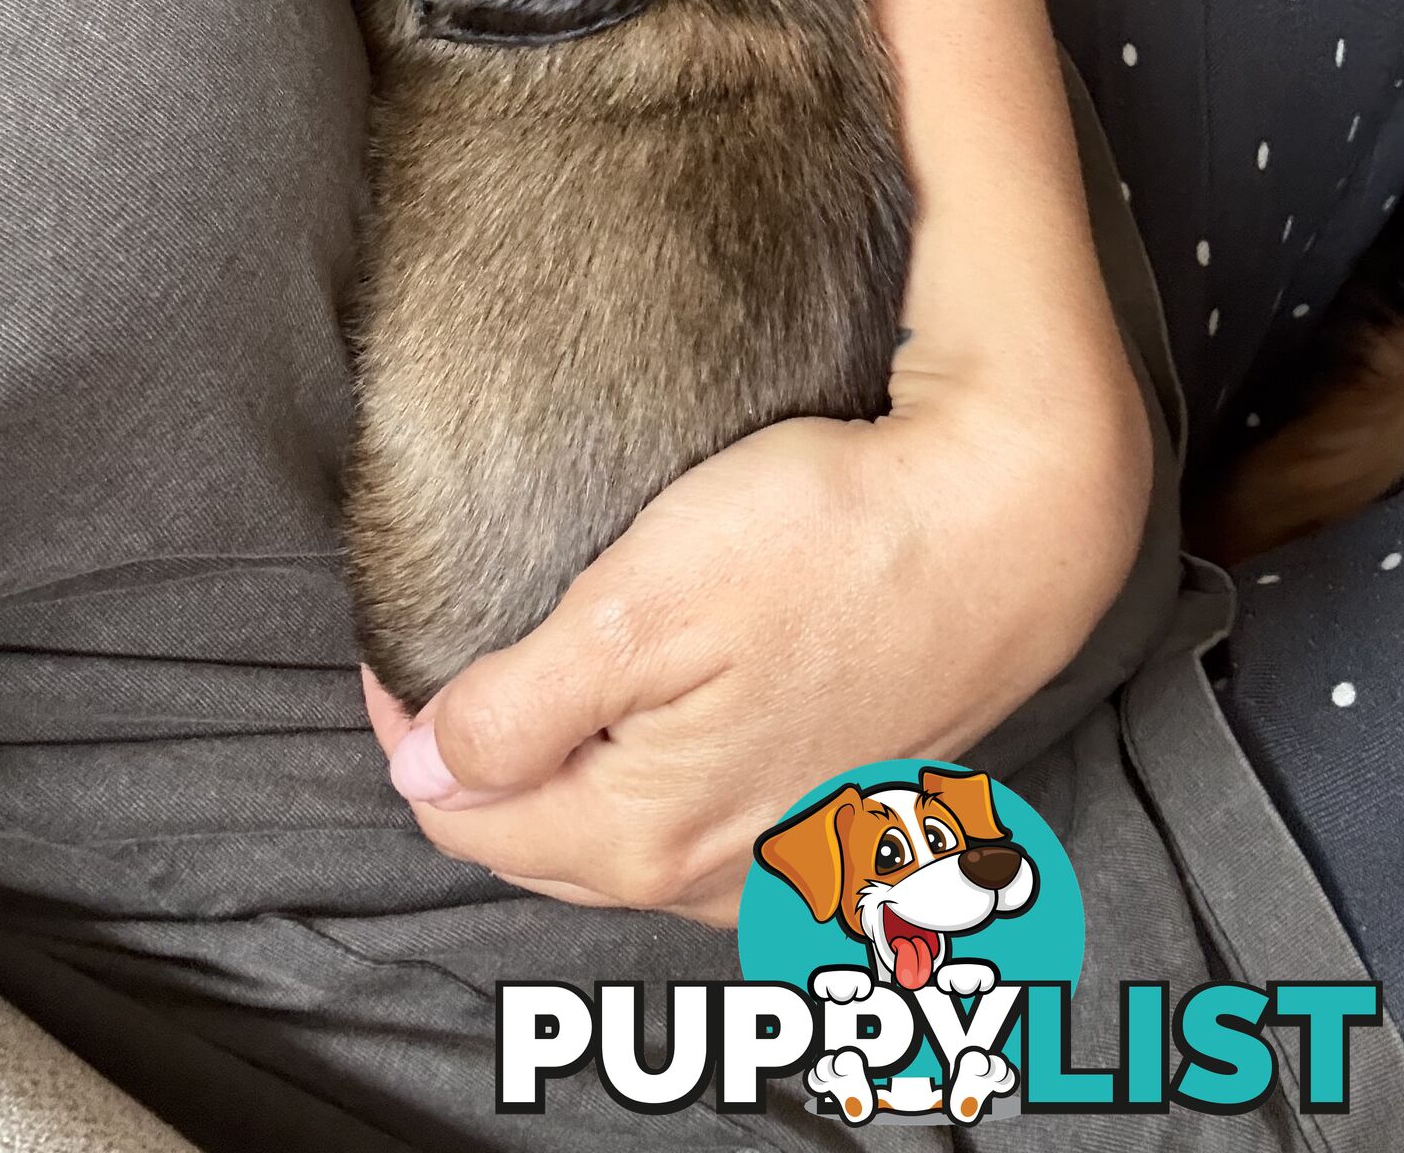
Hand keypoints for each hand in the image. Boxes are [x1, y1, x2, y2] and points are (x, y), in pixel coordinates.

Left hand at [364, 362, 1148, 926]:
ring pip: (623, 837)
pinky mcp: (837, 812)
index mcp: (643, 837)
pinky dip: (651, 777)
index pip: (464, 817)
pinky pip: (703, 822)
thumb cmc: (826, 544)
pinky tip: (658, 717)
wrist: (1006, 524)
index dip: (409, 730)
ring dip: (566, 775)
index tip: (397, 643)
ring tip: (544, 680)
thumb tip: (422, 766)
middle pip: (541, 841)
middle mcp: (712, 878)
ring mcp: (784, 855)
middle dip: (480, 764)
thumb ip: (518, 708)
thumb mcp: (638, 609)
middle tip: (457, 656)